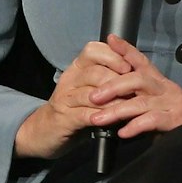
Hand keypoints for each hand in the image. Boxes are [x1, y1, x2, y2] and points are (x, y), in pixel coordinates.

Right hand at [13, 36, 133, 159]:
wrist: (45, 131)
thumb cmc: (74, 108)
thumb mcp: (89, 87)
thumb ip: (106, 76)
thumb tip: (135, 68)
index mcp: (76, 68)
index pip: (93, 50)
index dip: (113, 56)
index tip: (129, 67)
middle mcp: (69, 79)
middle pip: (96, 72)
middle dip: (119, 82)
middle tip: (136, 92)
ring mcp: (64, 99)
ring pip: (92, 94)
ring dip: (115, 101)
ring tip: (130, 107)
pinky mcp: (64, 118)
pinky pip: (86, 114)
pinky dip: (103, 117)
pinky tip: (115, 120)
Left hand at [84, 36, 181, 138]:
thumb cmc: (175, 116)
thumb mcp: (156, 100)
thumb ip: (136, 94)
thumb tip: (107, 92)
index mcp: (159, 81)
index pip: (141, 61)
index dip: (126, 49)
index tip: (110, 40)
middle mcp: (166, 88)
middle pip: (137, 79)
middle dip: (112, 87)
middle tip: (93, 96)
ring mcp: (173, 103)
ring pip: (141, 102)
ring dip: (116, 111)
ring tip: (97, 119)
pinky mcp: (178, 120)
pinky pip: (153, 121)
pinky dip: (135, 126)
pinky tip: (122, 132)